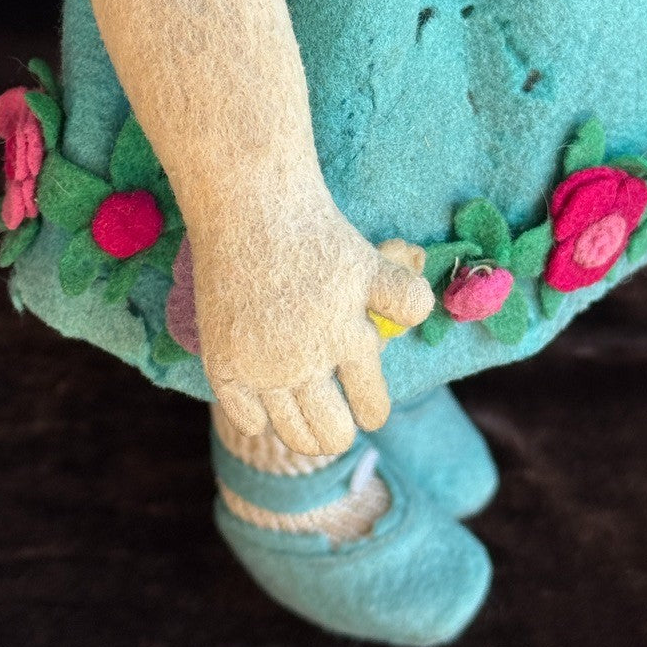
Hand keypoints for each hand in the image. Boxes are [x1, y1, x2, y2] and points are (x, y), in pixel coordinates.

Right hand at [192, 200, 433, 454]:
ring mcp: (261, 368)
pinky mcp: (224, 363)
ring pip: (292, 434)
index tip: (368, 407)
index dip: (372, 409)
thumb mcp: (371, 263)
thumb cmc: (317, 234)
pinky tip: (268, 403)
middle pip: (332, 435)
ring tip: (308, 414)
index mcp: (348, 341)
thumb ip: (403, 297)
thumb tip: (423, 319)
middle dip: (340, 429)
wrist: (250, 210)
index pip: (371, 408)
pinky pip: (249, 420)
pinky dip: (261, 418)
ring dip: (305, 431)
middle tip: (338, 418)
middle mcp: (305, 363)